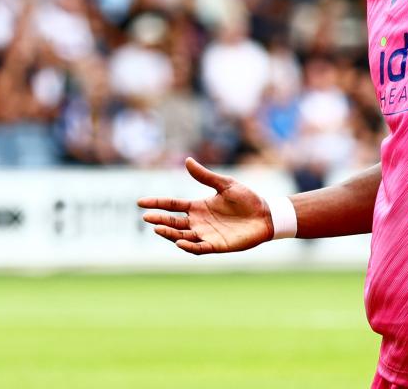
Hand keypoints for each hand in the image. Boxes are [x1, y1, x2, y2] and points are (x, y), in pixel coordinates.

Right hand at [137, 158, 273, 254]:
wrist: (266, 215)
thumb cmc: (247, 199)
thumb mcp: (226, 184)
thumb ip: (206, 176)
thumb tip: (187, 160)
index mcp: (198, 207)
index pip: (173, 205)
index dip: (157, 203)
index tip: (141, 202)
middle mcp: (198, 222)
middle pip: (173, 222)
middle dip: (159, 220)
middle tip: (147, 217)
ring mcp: (206, 235)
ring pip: (182, 236)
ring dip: (170, 234)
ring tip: (158, 228)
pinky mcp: (217, 245)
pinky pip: (199, 248)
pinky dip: (189, 246)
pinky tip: (180, 241)